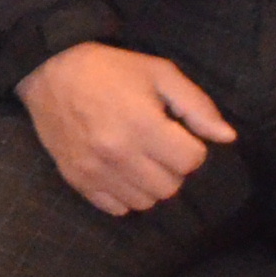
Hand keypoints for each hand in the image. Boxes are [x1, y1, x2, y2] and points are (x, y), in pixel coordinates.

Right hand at [17, 40, 232, 217]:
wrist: (49, 69)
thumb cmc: (109, 68)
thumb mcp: (159, 73)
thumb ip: (196, 105)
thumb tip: (227, 137)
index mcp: (143, 125)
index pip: (191, 161)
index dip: (191, 146)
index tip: (177, 132)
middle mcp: (119, 154)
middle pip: (171, 186)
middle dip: (173, 168)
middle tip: (160, 146)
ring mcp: (95, 170)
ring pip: (146, 202)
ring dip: (151, 184)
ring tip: (141, 159)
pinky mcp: (76, 178)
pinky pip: (116, 208)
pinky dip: (125, 195)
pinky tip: (121, 172)